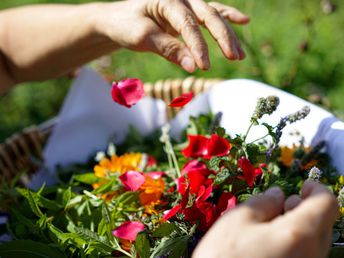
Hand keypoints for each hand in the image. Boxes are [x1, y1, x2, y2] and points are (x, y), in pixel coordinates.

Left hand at [96, 0, 248, 72]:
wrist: (118, 19)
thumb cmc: (126, 25)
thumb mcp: (142, 37)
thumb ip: (168, 50)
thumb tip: (192, 68)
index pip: (187, 24)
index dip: (198, 45)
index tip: (204, 66)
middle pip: (208, 16)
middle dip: (223, 38)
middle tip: (234, 57)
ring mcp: (186, 4)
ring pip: (213, 16)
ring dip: (228, 35)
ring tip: (239, 55)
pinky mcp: (188, 13)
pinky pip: (211, 13)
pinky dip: (227, 17)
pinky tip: (244, 21)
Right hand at [192, 181, 338, 257]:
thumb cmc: (223, 257)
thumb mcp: (238, 220)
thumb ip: (263, 202)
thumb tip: (277, 194)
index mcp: (299, 234)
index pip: (326, 204)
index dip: (317, 189)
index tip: (304, 185)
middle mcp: (312, 255)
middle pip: (323, 223)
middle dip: (305, 208)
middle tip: (283, 203)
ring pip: (315, 242)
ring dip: (299, 226)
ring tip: (272, 224)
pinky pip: (305, 256)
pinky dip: (294, 244)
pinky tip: (270, 244)